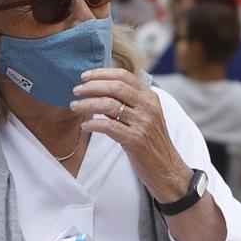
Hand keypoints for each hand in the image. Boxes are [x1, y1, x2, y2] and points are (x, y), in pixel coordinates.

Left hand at [71, 69, 192, 201]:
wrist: (166, 167)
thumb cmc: (151, 141)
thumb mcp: (147, 115)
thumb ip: (130, 101)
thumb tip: (101, 87)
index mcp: (150, 97)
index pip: (124, 76)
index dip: (102, 73)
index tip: (85, 76)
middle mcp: (148, 107)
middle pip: (115, 87)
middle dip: (92, 87)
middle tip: (76, 90)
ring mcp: (143, 123)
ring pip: (108, 105)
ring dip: (87, 104)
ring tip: (75, 106)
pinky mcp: (135, 139)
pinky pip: (108, 126)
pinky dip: (92, 124)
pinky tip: (85, 126)